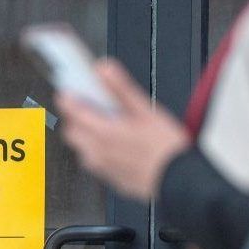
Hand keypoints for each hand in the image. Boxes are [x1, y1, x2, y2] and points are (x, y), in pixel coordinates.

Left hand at [56, 59, 190, 200]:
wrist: (180, 180)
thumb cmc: (166, 148)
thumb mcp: (144, 110)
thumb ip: (120, 87)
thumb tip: (103, 68)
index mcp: (103, 133)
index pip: (70, 111)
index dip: (68, 98)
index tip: (70, 90)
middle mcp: (97, 153)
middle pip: (72, 131)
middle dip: (76, 118)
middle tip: (90, 107)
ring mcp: (103, 168)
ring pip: (81, 149)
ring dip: (87, 136)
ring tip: (106, 126)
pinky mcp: (112, 178)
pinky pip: (95, 163)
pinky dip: (99, 151)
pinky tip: (117, 145)